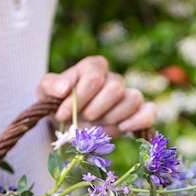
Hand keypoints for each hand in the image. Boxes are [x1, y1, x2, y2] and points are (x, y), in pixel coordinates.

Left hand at [37, 55, 156, 134]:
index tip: (62, 112)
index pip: (94, 76)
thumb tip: (63, 88)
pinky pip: (149, 111)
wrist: (67, 124)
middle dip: (95, 109)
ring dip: (112, 117)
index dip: (79, 97)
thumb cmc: (58, 103)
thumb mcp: (45, 92)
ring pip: (133, 99)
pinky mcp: (136, 113)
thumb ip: (50, 85)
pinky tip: (122, 128)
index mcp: (93, 67)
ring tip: (97, 125)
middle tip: (82, 119)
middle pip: (115, 89)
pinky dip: (139, 120)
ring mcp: (126, 96)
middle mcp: (112, 79)